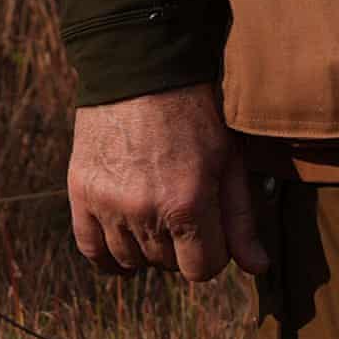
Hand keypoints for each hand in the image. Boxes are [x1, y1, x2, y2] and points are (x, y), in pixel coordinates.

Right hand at [67, 84, 267, 282]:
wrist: (140, 69)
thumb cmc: (194, 113)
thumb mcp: (228, 160)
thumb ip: (241, 220)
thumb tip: (258, 269)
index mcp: (188, 203)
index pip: (202, 270)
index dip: (212, 254)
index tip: (212, 231)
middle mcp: (145, 210)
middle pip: (167, 265)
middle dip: (181, 247)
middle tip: (184, 212)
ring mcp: (108, 203)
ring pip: (131, 260)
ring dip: (147, 249)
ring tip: (156, 218)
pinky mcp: (80, 192)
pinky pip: (91, 249)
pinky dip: (109, 256)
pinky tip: (123, 246)